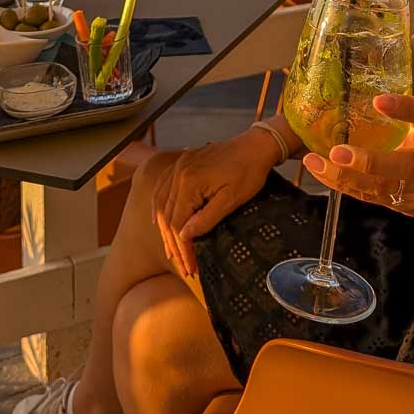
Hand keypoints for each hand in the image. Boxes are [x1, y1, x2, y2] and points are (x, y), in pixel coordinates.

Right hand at [150, 131, 277, 275]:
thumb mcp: (232, 199)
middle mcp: (179, 172)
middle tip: (184, 266)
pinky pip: (163, 187)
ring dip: (164, 229)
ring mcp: (179, 166)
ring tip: (172, 251)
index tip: (191, 267)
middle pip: (166, 215)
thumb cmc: (249, 171)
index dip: (183, 248)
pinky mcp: (184, 163)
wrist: (256, 145)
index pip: (177, 223)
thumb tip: (184, 236)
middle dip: (173, 244)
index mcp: (189, 181)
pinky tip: (158, 220)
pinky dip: (159, 206)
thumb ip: (206, 219)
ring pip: (161, 203)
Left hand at [302, 94, 413, 220]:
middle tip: (337, 152)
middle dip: (367, 163)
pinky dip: (343, 186)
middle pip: (398, 168)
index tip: (379, 100)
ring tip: (314, 162)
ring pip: (377, 189)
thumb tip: (374, 96)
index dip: (403, 109)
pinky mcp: (397, 205)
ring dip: (343, 177)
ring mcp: (412, 191)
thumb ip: (406, 109)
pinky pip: (368, 197)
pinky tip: (322, 172)